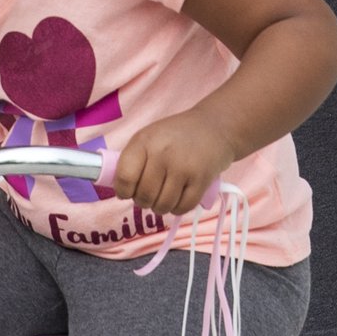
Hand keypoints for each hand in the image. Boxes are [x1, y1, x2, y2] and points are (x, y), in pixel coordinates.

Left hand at [110, 112, 235, 221]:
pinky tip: (179, 197)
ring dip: (161, 207)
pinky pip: (182, 208)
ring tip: (164, 195)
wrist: (217, 126)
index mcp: (144, 141)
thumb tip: (119, 190)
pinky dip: (177, 208)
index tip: (128, 192)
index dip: (123, 191)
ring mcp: (183, 167)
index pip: (124, 177)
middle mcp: (162, 153)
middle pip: (144, 196)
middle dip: (143, 201)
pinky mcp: (201, 180)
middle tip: (150, 194)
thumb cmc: (177, 135)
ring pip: (162, 206)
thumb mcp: (150, 137)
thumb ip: (133, 160)